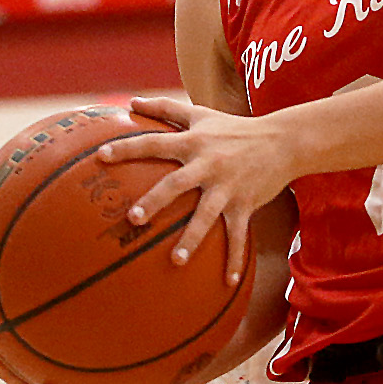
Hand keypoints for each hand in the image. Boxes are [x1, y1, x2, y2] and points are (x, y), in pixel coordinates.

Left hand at [98, 97, 297, 284]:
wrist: (282, 141)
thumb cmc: (234, 128)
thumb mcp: (201, 114)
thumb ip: (164, 108)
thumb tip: (130, 101)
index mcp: (193, 142)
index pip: (154, 143)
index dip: (127, 148)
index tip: (100, 157)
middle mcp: (208, 164)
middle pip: (176, 184)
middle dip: (155, 201)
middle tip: (133, 217)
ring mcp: (227, 187)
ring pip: (207, 216)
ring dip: (192, 238)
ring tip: (175, 260)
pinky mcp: (246, 204)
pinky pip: (238, 236)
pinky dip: (235, 259)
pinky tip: (227, 282)